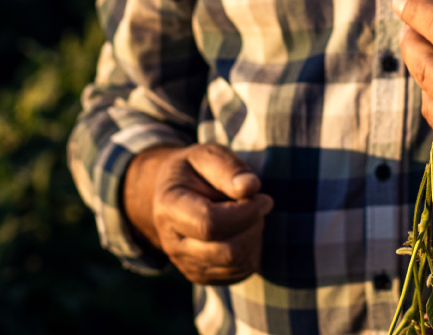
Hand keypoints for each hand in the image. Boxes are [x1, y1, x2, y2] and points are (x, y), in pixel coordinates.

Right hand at [124, 143, 272, 283]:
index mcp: (169, 207)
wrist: (175, 194)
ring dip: (254, 236)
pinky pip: (241, 272)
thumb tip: (250, 187)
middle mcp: (172, 243)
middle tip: (259, 203)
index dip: (245, 213)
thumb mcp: (207, 155)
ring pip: (237, 263)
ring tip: (248, 214)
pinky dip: (252, 251)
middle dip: (253, 225)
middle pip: (228, 250)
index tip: (263, 197)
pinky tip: (244, 230)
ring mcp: (186, 264)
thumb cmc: (195, 171)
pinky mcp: (202, 277)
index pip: (210, 224)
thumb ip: (228, 167)